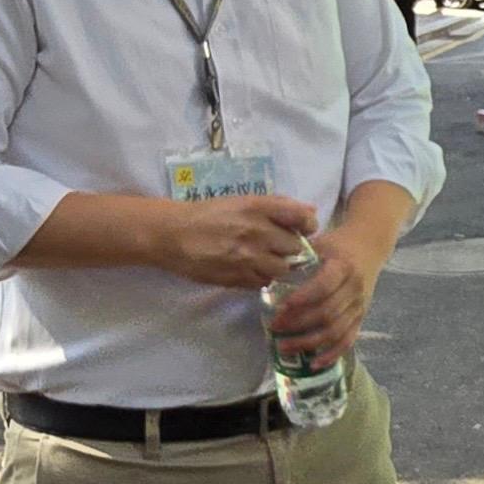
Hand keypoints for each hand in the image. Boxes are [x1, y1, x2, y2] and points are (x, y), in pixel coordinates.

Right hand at [152, 194, 318, 290]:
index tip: (304, 229)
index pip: (301, 217)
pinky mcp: (238, 278)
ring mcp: (247, 258)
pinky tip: (252, 269)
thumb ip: (277, 205)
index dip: (308, 225)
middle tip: (281, 247)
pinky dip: (263, 278)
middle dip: (292, 248)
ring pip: (283, 269)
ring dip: (279, 266)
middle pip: (295, 248)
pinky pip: (264, 282)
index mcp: (257, 208)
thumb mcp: (242, 201)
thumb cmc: (209, 214)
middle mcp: (256, 232)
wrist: (173, 235)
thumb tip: (310, 210)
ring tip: (266, 260)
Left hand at [265, 220, 386, 365]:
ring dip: (309, 343)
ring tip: (284, 347)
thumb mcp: (320, 243)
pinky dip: (331, 355)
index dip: (302, 299)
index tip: (280, 307)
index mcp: (343, 267)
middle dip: (298, 324)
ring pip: (335, 332)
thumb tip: (267, 272)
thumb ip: (297, 257)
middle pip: (327, 313)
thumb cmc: (337, 245)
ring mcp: (359, 306)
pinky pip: (347, 341)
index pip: (323, 286)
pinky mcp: (361, 319)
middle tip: (274, 327)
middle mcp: (354, 288)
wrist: (369, 247)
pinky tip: (314, 364)